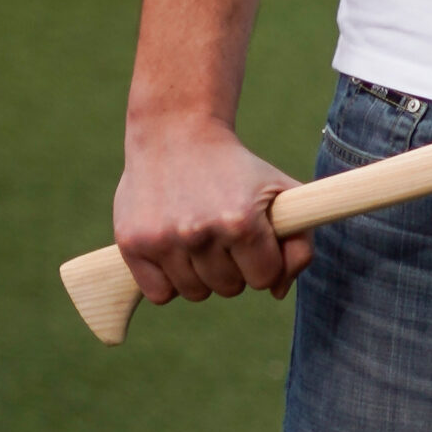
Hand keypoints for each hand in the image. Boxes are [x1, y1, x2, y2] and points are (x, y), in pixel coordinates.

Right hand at [114, 112, 313, 305]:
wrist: (177, 136)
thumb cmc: (238, 170)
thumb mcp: (282, 192)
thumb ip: (299, 242)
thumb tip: (278, 292)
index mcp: (241, 221)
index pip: (264, 278)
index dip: (265, 263)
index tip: (257, 241)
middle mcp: (199, 233)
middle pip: (229, 289)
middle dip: (234, 267)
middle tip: (225, 234)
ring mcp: (163, 240)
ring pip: (194, 293)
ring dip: (202, 275)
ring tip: (201, 238)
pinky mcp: (132, 245)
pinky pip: (160, 294)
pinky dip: (170, 282)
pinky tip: (176, 250)